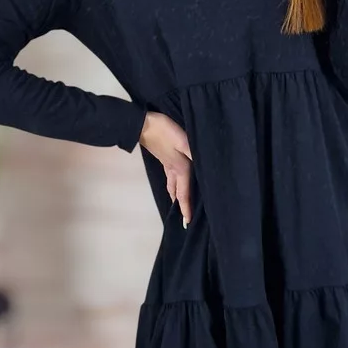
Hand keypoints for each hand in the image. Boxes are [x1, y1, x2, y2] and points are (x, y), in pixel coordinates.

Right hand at [139, 111, 193, 227]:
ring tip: (177, 202)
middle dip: (180, 204)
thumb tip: (205, 167)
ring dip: (175, 194)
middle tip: (183, 217)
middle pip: (177, 191)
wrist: (142, 124)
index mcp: (180, 167)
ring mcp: (166, 163)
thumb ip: (194, 153)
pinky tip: (173, 177)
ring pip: (172, 183)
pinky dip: (172, 182)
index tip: (187, 222)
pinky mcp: (163, 156)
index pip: (183, 193)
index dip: (186, 208)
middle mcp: (173, 168)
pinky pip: (169, 174)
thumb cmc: (164, 132)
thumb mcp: (183, 141)